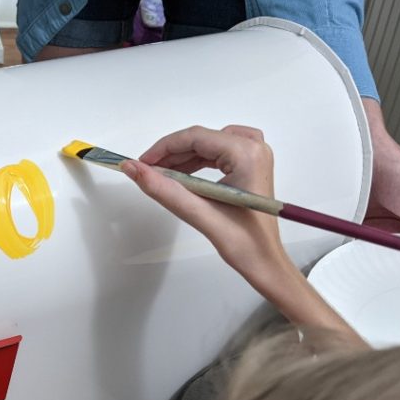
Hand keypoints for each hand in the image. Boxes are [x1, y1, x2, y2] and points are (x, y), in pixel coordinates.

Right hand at [123, 125, 362, 341]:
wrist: (265, 261)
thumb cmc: (242, 242)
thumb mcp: (198, 213)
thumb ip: (163, 189)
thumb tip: (133, 168)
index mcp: (246, 154)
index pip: (195, 137)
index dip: (163, 148)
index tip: (140, 163)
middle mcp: (255, 147)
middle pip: (201, 139)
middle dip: (171, 154)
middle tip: (146, 171)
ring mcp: (255, 155)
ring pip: (208, 145)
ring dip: (182, 158)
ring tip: (162, 176)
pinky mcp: (252, 165)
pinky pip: (218, 153)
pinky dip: (197, 162)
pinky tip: (183, 176)